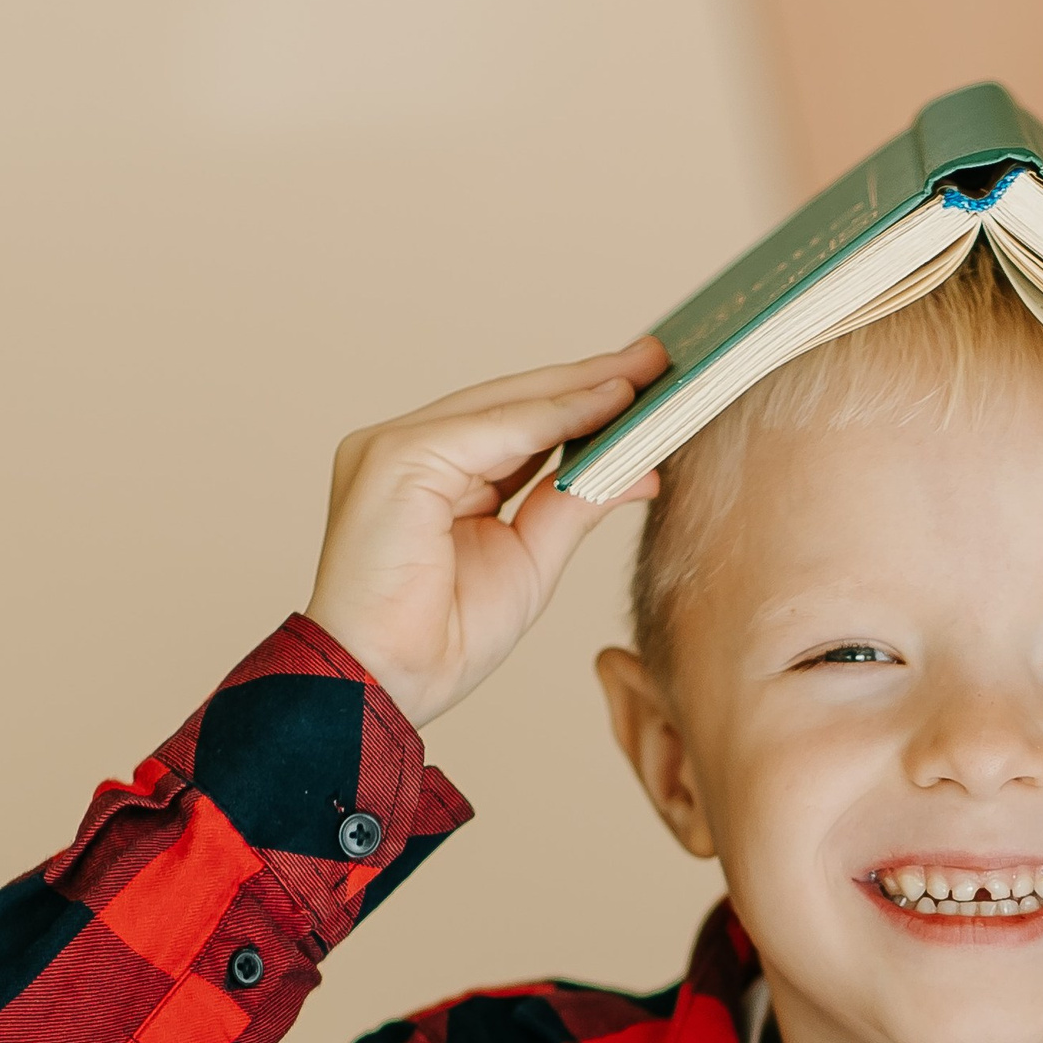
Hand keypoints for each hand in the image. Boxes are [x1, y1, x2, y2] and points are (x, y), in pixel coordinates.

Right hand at [304, 341, 669, 730]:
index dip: (579, 404)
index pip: (512, 426)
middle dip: (588, 380)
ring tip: (645, 373)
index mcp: (426, 475)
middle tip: (658, 358)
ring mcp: (393, 448)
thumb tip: (640, 468)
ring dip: (580, 388)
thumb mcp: (528, 560)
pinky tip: (607, 404)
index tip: (643, 386)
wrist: (384, 684)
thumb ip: (572, 504)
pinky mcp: (397, 457)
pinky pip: (494, 428)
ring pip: (506, 405)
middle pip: (511, 404)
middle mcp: (402, 450)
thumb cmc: (440, 639)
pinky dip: (555, 416)